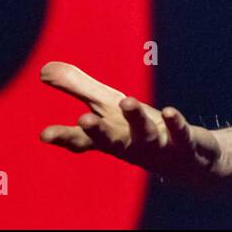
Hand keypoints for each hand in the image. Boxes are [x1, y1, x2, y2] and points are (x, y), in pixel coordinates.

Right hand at [39, 61, 222, 188]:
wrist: (188, 161)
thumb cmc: (139, 131)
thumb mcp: (110, 107)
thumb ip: (79, 88)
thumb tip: (43, 69)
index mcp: (110, 137)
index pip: (83, 139)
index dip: (64, 137)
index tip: (44, 135)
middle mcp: (131, 145)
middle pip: (112, 141)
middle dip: (98, 132)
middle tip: (83, 120)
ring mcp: (159, 146)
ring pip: (145, 135)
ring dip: (136, 120)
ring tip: (127, 101)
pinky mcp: (185, 144)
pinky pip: (181, 134)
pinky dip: (175, 124)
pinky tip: (169, 111)